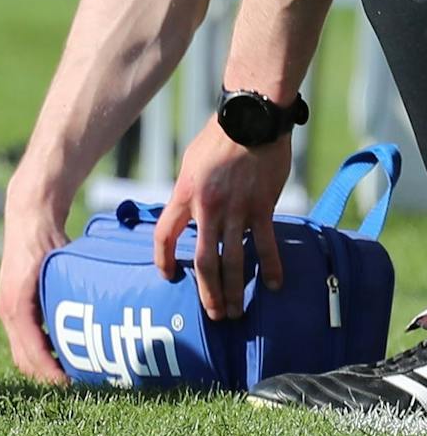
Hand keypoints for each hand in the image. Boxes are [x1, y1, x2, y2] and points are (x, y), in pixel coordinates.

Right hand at [0, 190, 70, 383]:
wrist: (29, 218)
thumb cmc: (47, 240)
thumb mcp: (61, 269)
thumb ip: (75, 293)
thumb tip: (110, 320)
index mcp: (17, 307)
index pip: (32, 353)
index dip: (52, 375)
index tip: (75, 387)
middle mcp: (8, 312)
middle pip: (25, 361)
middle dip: (49, 378)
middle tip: (83, 387)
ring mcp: (8, 309)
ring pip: (23, 353)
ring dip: (44, 367)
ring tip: (76, 376)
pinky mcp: (13, 306)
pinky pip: (24, 340)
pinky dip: (40, 353)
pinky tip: (65, 354)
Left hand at [154, 116, 288, 319]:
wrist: (250, 120)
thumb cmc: (218, 139)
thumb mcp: (190, 164)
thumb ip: (188, 192)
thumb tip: (187, 214)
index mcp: (183, 195)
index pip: (164, 235)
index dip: (164, 259)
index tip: (168, 276)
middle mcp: (207, 207)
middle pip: (203, 260)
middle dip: (206, 291)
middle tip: (213, 315)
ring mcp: (236, 210)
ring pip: (233, 260)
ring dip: (234, 290)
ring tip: (236, 312)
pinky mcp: (262, 207)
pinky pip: (265, 244)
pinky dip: (270, 267)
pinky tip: (272, 286)